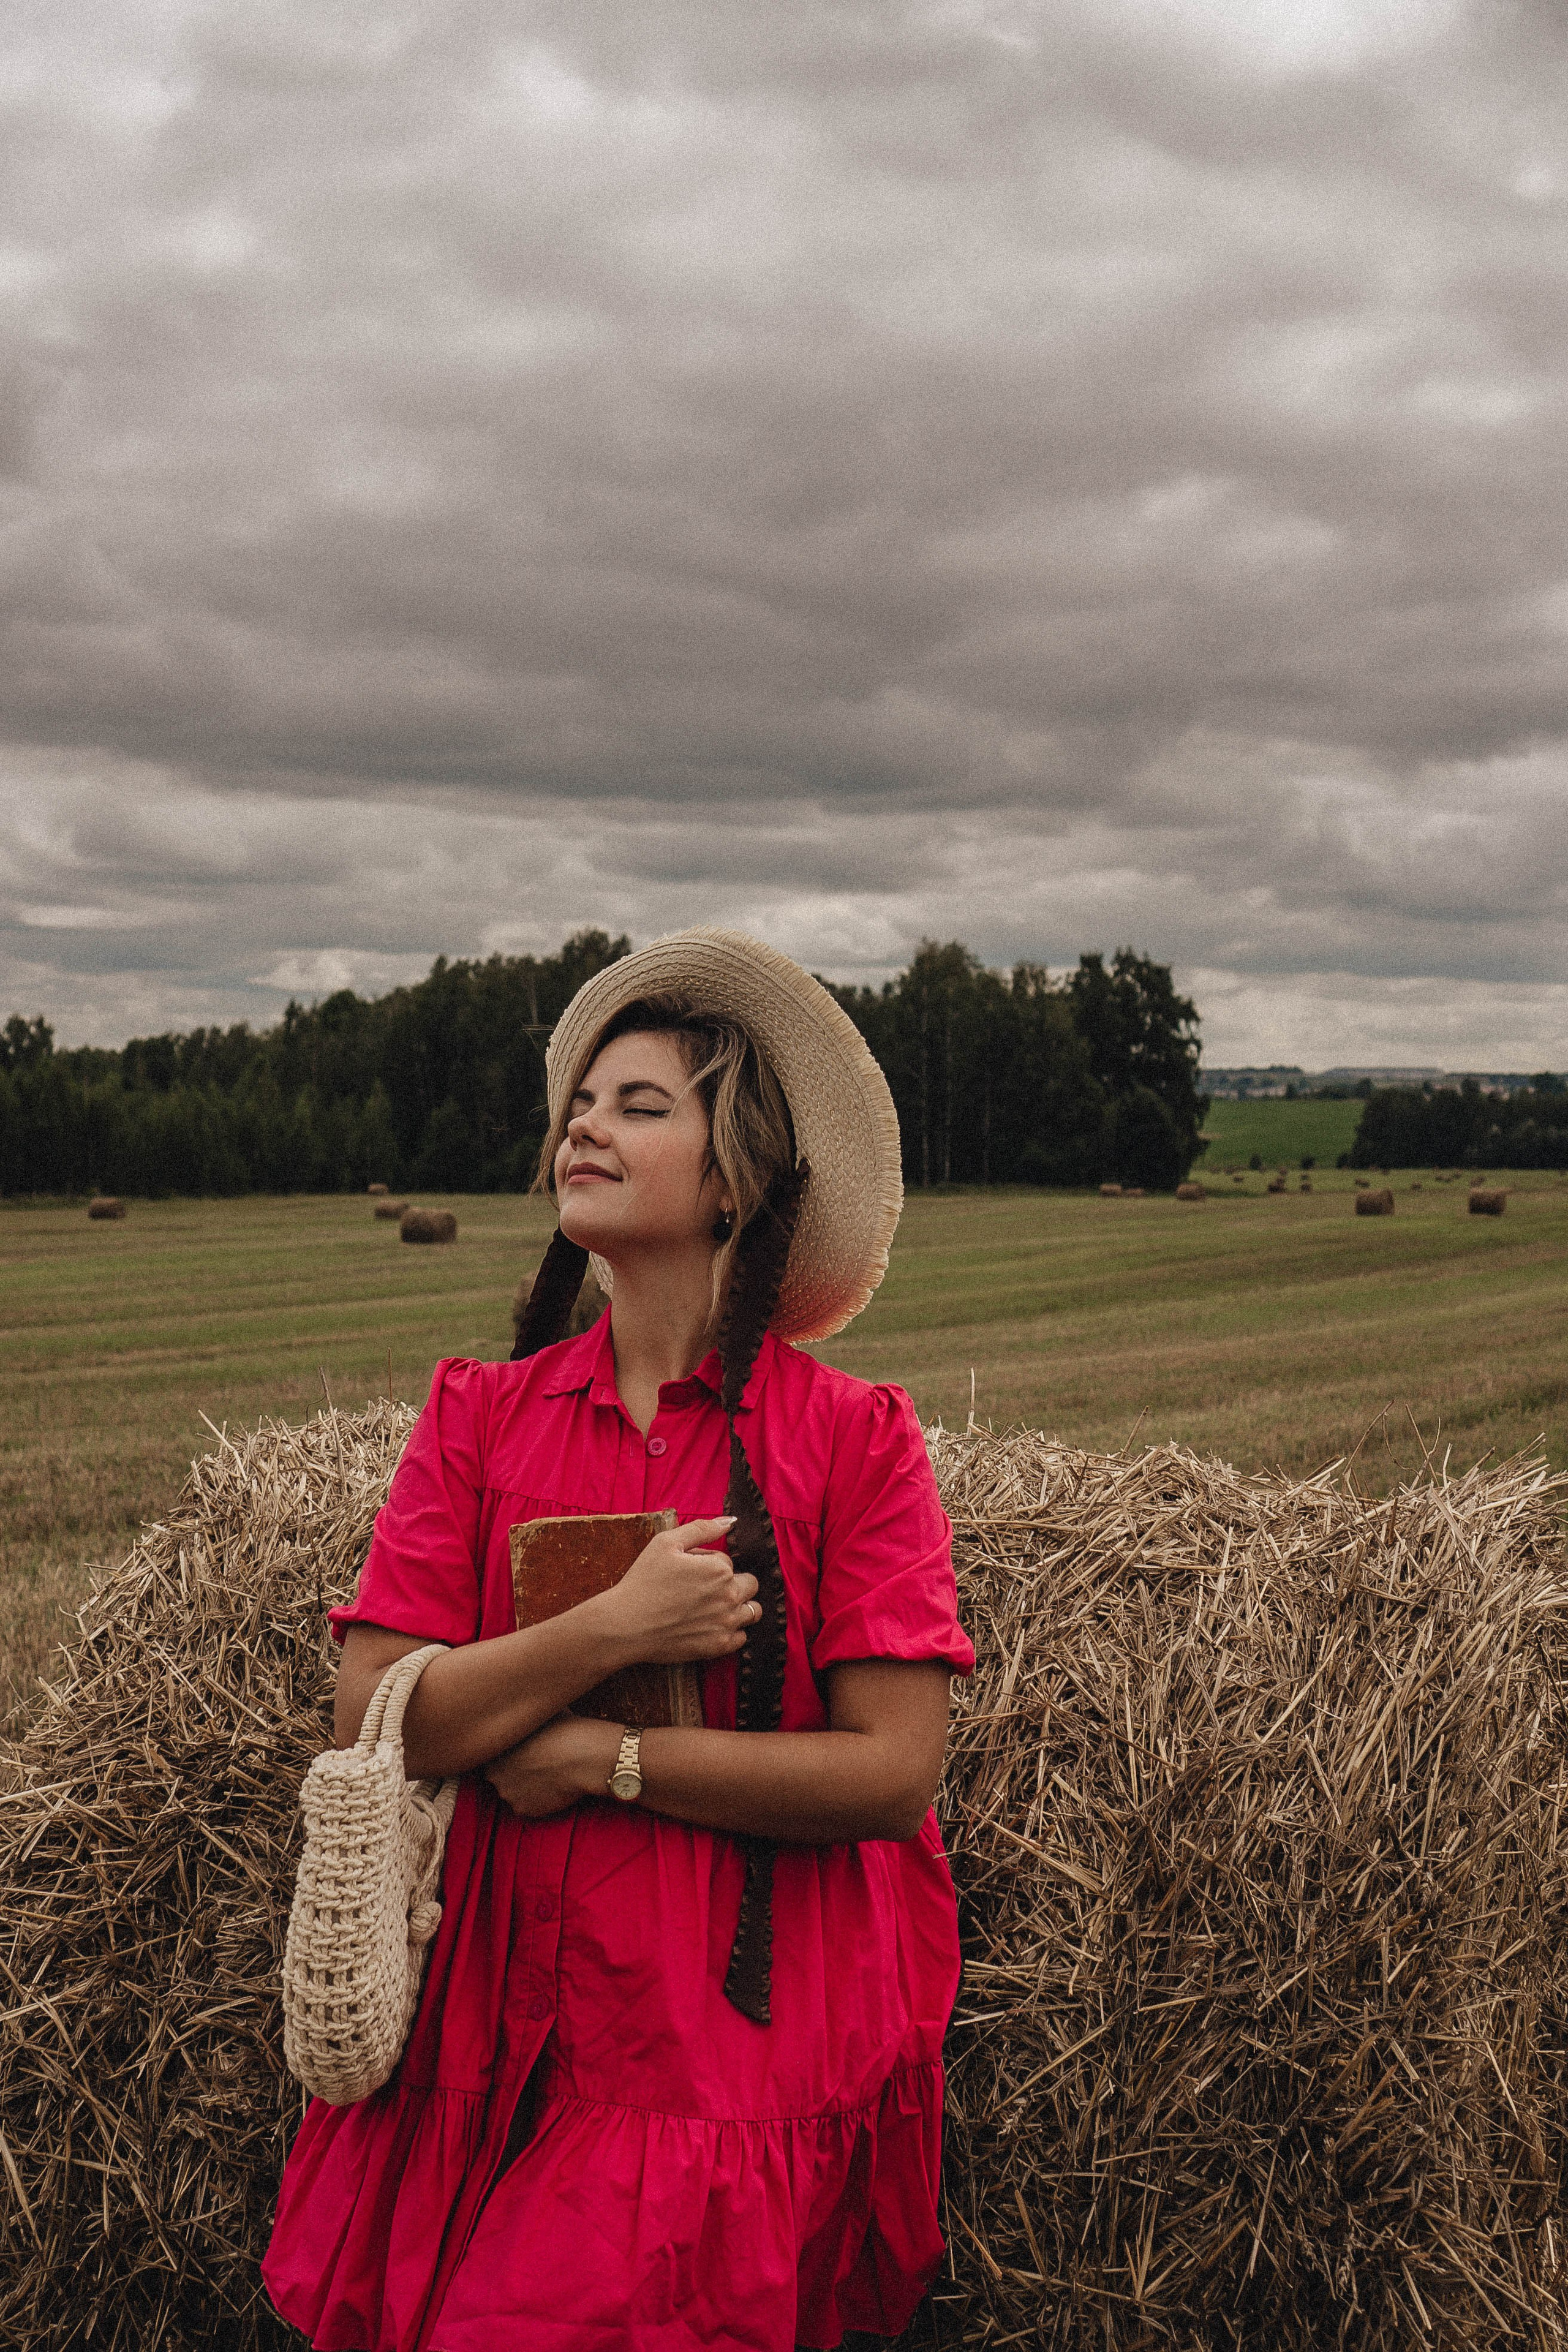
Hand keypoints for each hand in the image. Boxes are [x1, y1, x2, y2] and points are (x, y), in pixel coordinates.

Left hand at [485, 1714, 620, 1817]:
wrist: (583, 1756)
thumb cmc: (564, 1729)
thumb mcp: (538, 1715)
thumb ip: (524, 1719)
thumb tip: (526, 1707)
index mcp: (493, 1749)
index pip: (492, 1755)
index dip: (509, 1752)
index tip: (524, 1749)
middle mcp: (494, 1775)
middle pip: (499, 1775)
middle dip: (513, 1771)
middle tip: (536, 1762)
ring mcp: (508, 1794)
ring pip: (513, 1791)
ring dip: (525, 1786)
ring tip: (547, 1774)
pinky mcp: (524, 1810)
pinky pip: (527, 1806)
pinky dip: (537, 1799)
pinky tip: (552, 1786)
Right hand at [593, 1515, 759, 1665]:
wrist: (625, 1624)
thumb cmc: (643, 1581)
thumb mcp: (666, 1543)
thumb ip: (702, 1529)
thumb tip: (731, 1521)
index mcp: (719, 1570)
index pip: (728, 1563)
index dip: (709, 1565)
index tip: (688, 1574)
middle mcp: (729, 1596)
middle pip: (749, 1585)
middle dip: (733, 1583)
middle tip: (705, 1590)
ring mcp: (726, 1624)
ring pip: (752, 1612)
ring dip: (739, 1607)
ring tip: (712, 1608)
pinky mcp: (718, 1646)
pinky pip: (742, 1637)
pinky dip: (732, 1631)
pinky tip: (711, 1626)